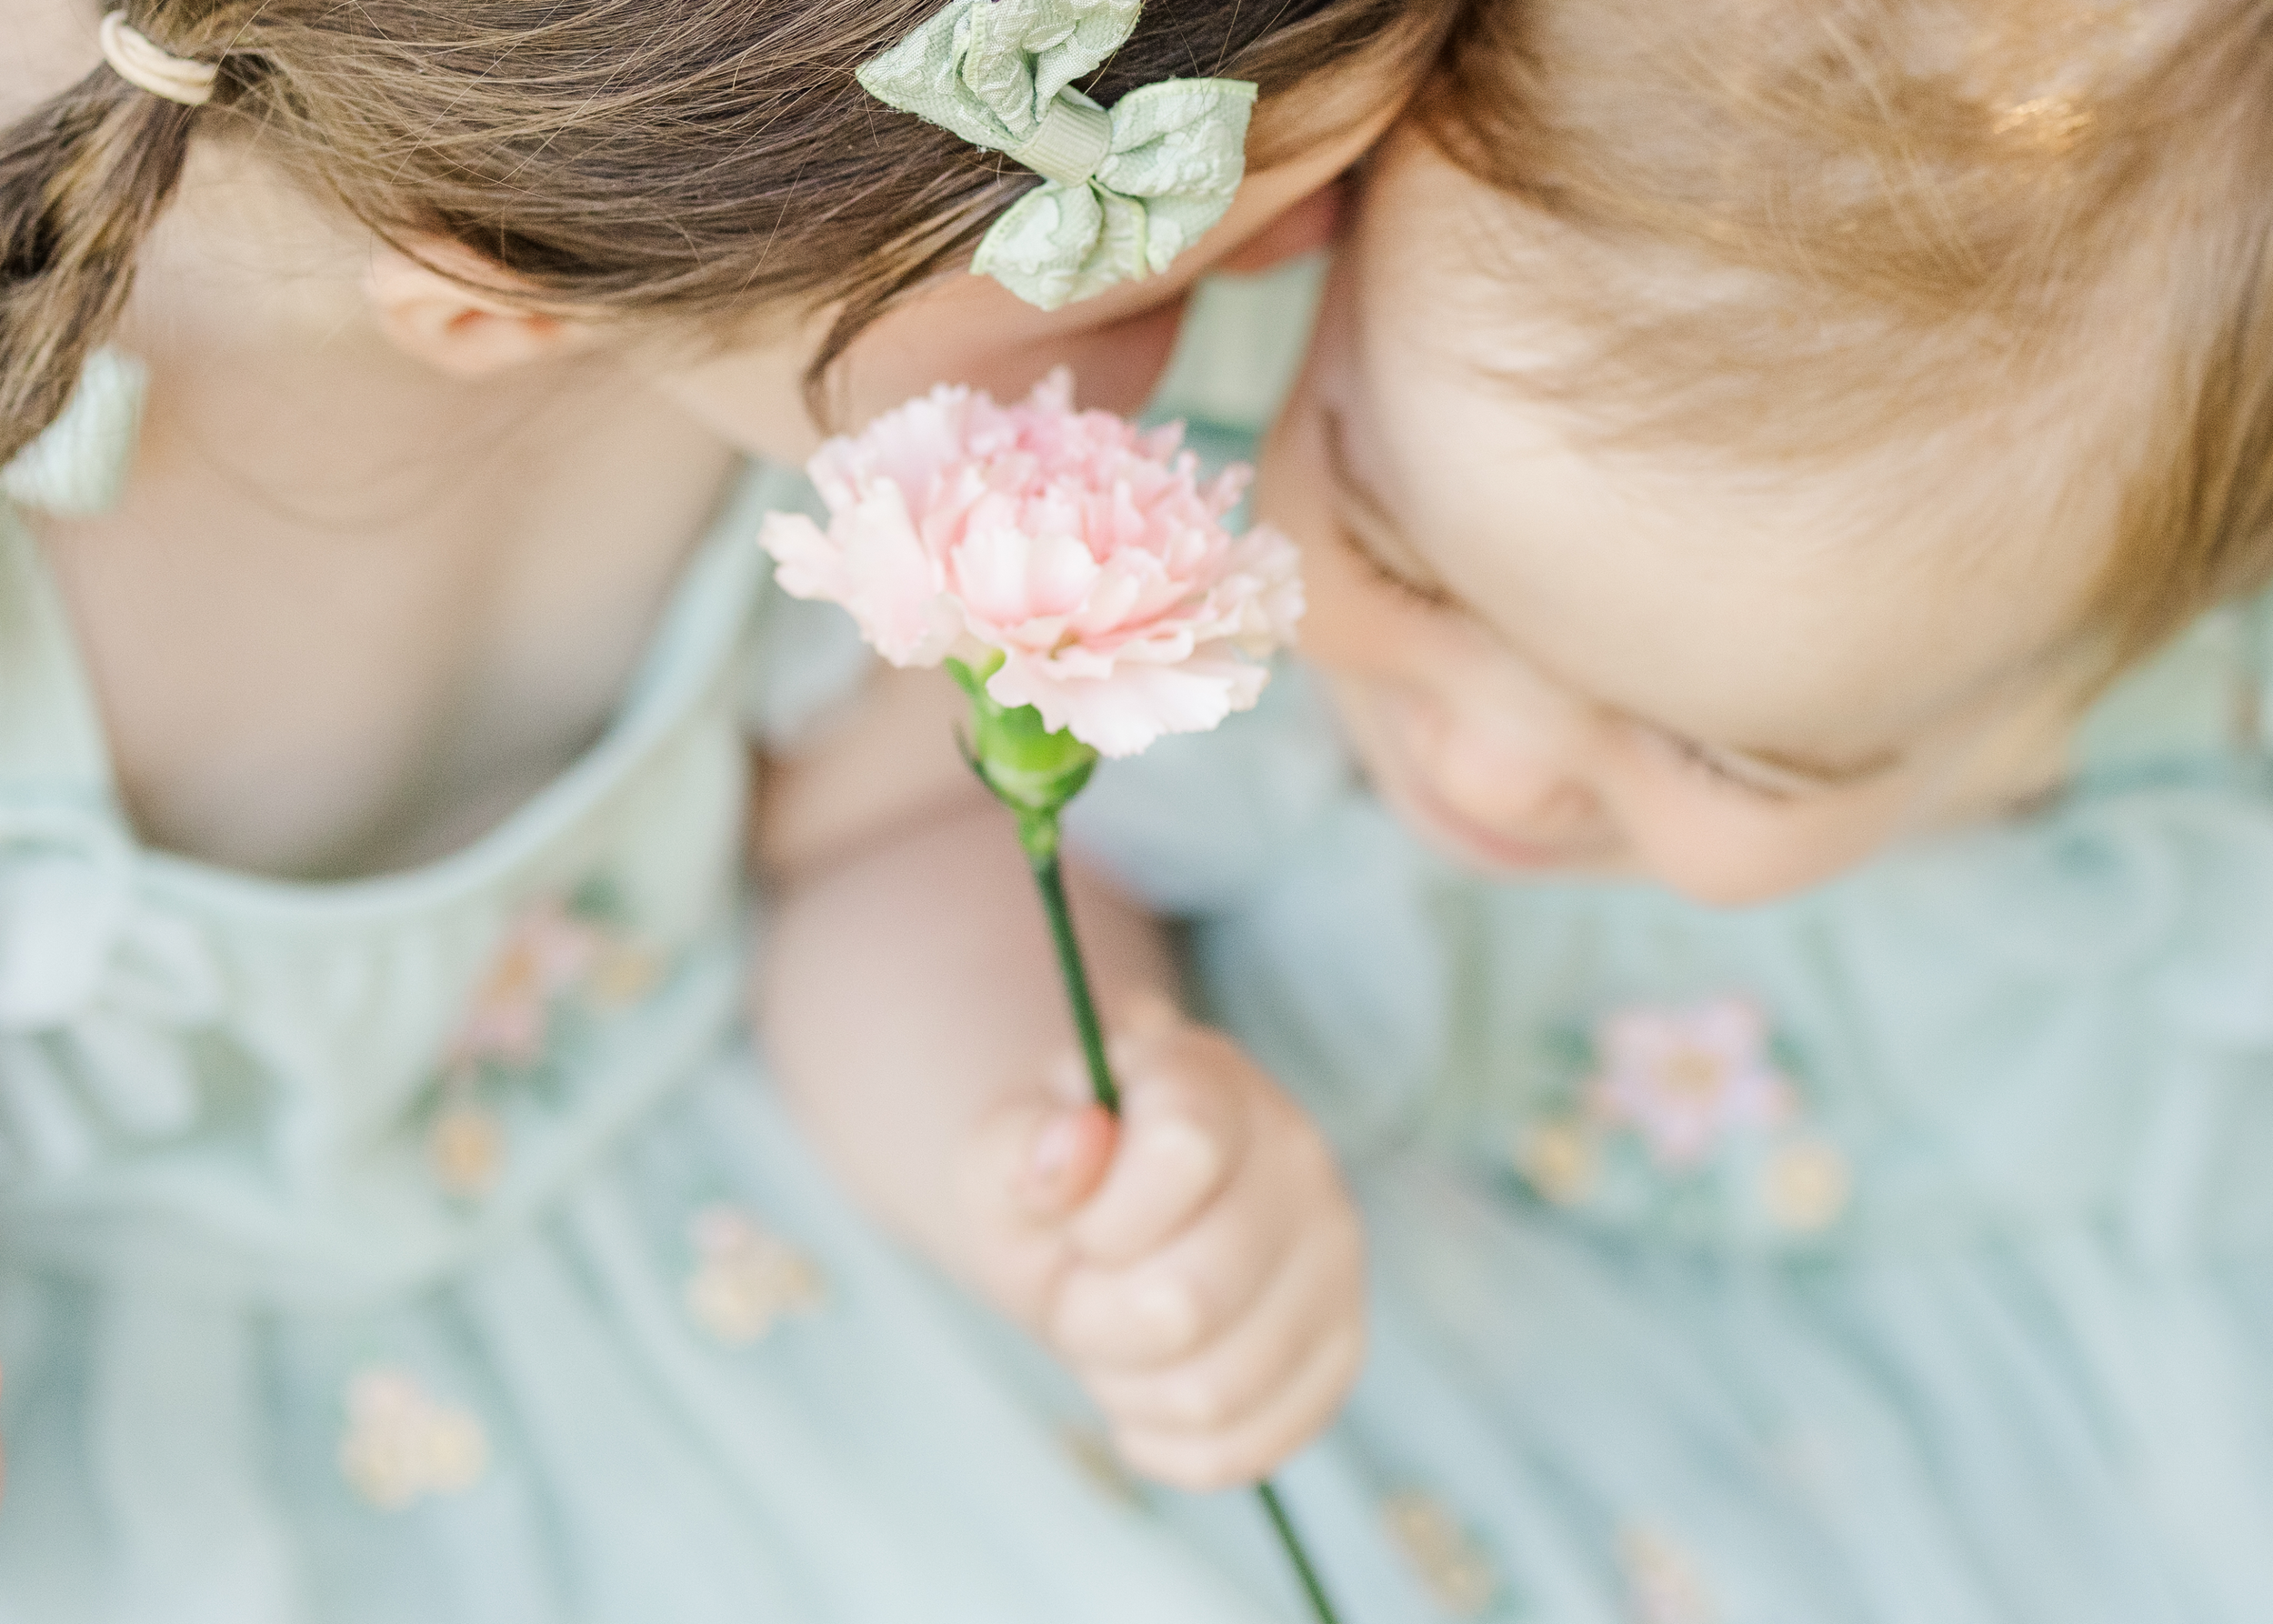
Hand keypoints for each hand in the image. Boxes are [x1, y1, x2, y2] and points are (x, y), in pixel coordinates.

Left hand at [961, 1009, 1365, 1491]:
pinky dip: (1163, 1439)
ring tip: (1109, 1335)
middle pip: (1188, 1302)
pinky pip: (1241, 1449)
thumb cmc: (1058, 1184)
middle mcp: (1298, 1164)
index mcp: (1214, 1084)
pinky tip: (1142, 1383)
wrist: (1108, 1221)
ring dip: (1123, 1385)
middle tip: (1075, 1291)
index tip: (1078, 1225)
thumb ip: (1019, 1140)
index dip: (1102, 1219)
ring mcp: (1333, 1263)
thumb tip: (1072, 1148)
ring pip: (1213, 1392)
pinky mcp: (1337, 1354)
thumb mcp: (1006, 1149)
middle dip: (1091, 1319)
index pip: (1181, 1151)